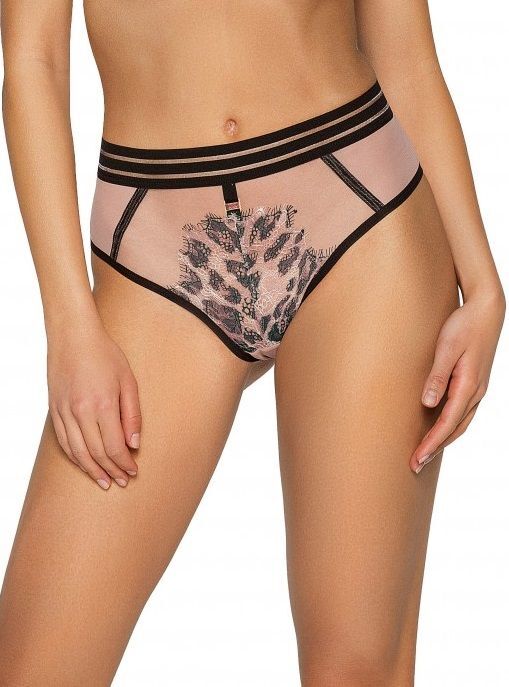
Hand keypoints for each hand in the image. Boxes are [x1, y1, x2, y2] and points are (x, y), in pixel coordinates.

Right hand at [47, 321, 140, 488]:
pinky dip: (74, 457)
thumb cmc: (105, 354)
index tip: (133, 471)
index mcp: (103, 404)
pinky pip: (63, 441)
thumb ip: (132, 414)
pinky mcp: (55, 409)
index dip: (124, 463)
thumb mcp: (128, 381)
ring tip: (104, 481)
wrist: (73, 336)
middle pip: (96, 453)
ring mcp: (64, 411)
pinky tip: (84, 464)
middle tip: (122, 481)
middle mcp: (81, 411)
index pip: (114, 446)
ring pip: (77, 452)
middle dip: (111, 470)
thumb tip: (134, 444)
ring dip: (92, 470)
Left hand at [411, 289, 504, 473]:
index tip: (416, 458)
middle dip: (435, 448)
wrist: (486, 310)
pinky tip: (438, 430)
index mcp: (469, 385)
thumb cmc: (464, 326)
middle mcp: (476, 392)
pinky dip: (450, 426)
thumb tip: (427, 405)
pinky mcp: (474, 383)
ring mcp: (477, 389)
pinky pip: (461, 412)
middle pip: (454, 429)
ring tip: (424, 453)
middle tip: (415, 465)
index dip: (431, 443)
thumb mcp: (447, 348)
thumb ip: (437, 376)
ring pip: (459, 423)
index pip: (447, 423)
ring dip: (442, 440)